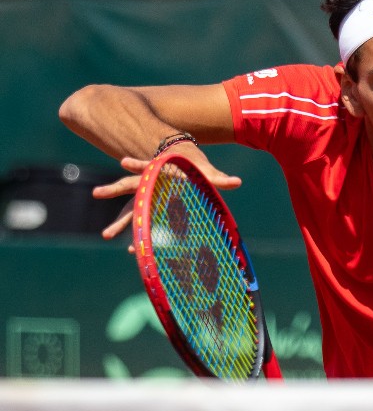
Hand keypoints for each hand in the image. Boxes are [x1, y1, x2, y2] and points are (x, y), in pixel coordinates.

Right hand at [92, 142, 241, 241]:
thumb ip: (217, 177)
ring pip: (132, 210)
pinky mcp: (149, 207)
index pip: (147, 166)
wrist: (180, 163)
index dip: (137, 164)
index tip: (124, 162)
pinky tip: (134, 249)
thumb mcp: (203, 169)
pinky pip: (142, 221)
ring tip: (105, 235)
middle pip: (130, 187)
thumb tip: (238, 182)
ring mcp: (147, 196)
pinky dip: (139, 233)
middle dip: (113, 189)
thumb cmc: (190, 164)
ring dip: (121, 223)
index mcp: (160, 171)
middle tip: (96, 192)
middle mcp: (149, 183)